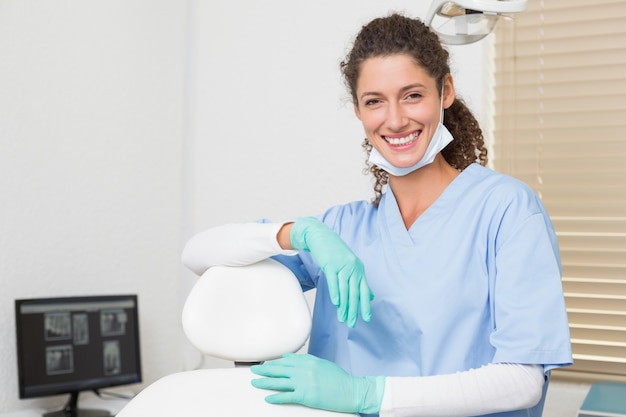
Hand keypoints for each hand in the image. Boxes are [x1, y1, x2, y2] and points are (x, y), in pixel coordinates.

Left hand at [251, 353, 384, 413]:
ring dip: (265, 382)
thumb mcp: (321, 363)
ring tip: (255, 383)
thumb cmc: (338, 378)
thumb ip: (304, 360)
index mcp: (307, 361)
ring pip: (279, 382)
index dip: (272, 363)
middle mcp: (303, 370)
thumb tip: (288, 358)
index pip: (285, 361)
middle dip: (264, 370)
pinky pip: (286, 396)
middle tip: (253, 371)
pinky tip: (267, 398)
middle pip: (278, 370)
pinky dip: (275, 398)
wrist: (350, 390)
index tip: (264, 364)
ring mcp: (303, 382)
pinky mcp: (306, 395)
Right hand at [290, 216, 372, 327]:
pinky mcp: (331, 265)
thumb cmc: (336, 252)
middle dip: (353, 310)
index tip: (366, 318)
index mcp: (359, 270)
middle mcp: (353, 268)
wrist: (322, 237)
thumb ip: (360, 280)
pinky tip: (336, 303)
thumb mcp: (351, 265)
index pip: (364, 291)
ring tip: (342, 318)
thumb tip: (370, 295)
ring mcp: (342, 266)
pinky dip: (335, 293)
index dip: (365, 305)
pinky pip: (334, 281)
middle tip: (352, 323)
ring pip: (344, 290)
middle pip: (354, 293)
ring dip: (343, 306)